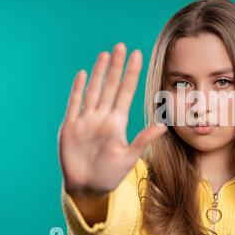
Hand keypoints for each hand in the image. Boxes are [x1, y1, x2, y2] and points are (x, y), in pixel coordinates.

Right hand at [58, 43, 166, 196]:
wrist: (87, 187)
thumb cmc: (110, 175)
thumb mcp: (129, 157)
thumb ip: (143, 140)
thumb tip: (163, 125)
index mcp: (117, 123)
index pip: (125, 92)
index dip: (130, 74)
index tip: (137, 56)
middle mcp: (102, 117)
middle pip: (110, 86)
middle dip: (115, 66)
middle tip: (121, 46)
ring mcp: (85, 120)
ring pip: (94, 90)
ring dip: (99, 72)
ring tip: (105, 54)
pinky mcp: (70, 127)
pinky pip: (74, 104)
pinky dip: (78, 90)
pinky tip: (83, 74)